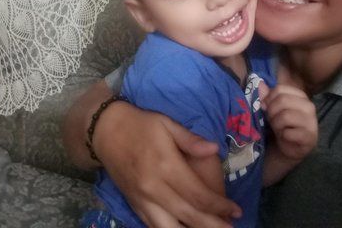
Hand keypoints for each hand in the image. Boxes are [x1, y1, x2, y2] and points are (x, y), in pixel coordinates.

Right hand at [93, 102, 241, 226]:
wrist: (104, 131)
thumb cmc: (140, 124)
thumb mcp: (166, 123)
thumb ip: (190, 139)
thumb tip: (214, 149)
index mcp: (165, 166)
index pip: (197, 194)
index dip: (219, 206)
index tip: (236, 210)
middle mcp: (154, 188)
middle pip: (188, 215)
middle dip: (212, 225)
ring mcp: (142, 199)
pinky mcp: (134, 204)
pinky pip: (153, 226)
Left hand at [262, 84, 317, 160]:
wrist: (290, 146)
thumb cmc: (282, 125)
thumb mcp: (273, 109)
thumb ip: (267, 97)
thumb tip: (260, 84)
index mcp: (301, 96)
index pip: (280, 89)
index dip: (268, 99)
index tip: (266, 107)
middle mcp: (309, 106)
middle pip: (282, 100)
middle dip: (271, 112)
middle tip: (271, 120)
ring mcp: (311, 121)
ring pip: (285, 116)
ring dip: (276, 124)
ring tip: (278, 129)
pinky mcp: (309, 136)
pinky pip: (288, 132)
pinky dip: (282, 135)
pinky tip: (285, 137)